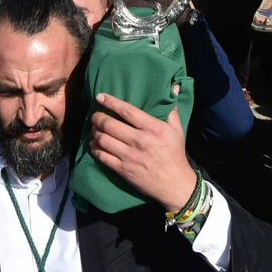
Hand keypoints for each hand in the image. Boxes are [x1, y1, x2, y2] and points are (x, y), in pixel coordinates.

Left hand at [88, 93, 196, 210]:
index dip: (111, 102)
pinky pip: (102, 157)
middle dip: (98, 117)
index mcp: (153, 128)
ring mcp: (130, 157)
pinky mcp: (123, 170)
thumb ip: (171, 109)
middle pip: (110, 124)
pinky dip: (95, 149)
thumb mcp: (177, 130)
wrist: (175, 184)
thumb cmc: (175, 154)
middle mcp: (140, 141)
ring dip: (95, 132)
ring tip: (95, 129)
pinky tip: (95, 144)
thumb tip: (174, 87)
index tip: (100, 96)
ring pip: (103, 140)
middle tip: (95, 115)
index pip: (127, 111)